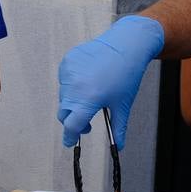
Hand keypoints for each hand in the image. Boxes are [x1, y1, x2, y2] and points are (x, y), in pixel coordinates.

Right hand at [57, 15, 163, 147]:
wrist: (125, 45)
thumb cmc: (126, 74)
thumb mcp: (123, 104)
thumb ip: (118, 127)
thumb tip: (118, 146)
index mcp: (88, 99)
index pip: (71, 125)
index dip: (71, 136)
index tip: (71, 142)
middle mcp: (74, 86)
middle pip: (65, 113)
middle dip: (74, 120)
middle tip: (88, 122)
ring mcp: (68, 72)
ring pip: (64, 96)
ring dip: (74, 101)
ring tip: (93, 92)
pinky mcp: (67, 61)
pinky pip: (64, 80)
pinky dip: (72, 84)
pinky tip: (87, 79)